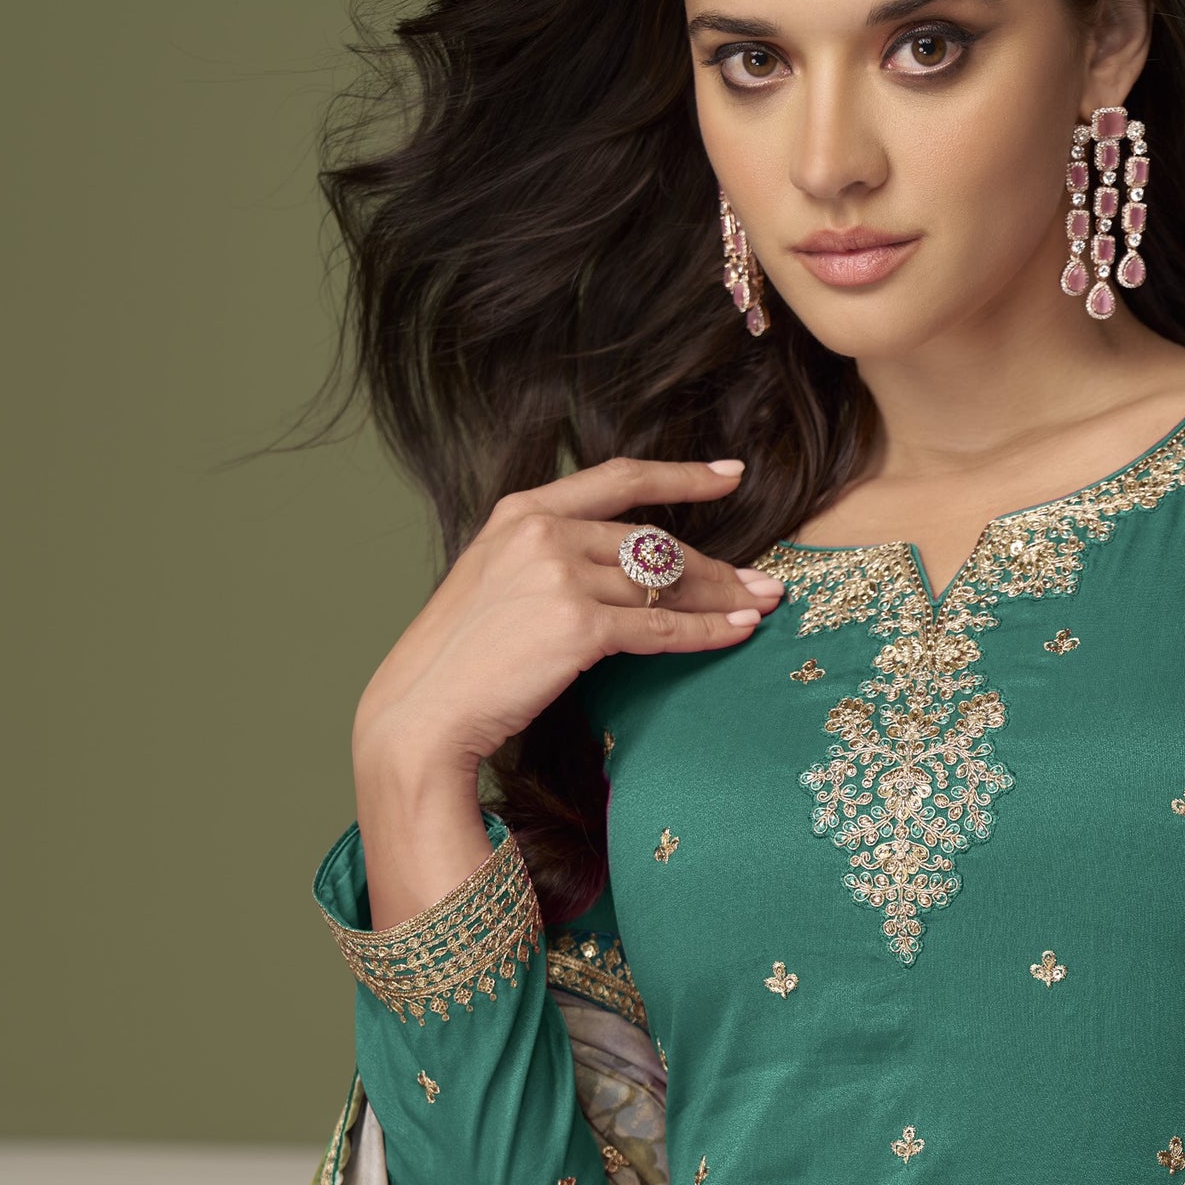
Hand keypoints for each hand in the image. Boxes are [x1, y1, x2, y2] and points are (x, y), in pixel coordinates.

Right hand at [351, 456, 784, 924]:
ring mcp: (559, 577)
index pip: (618, 477)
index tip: (730, 473)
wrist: (422, 712)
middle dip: (715, 564)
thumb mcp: (493, 580)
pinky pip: (661, 626)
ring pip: (664, 582)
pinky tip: (740, 632)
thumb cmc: (459, 659)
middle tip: (761, 580)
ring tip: (763, 606)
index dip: (681, 474)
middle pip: (653, 541)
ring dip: (722, 597)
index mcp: (521, 511)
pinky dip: (708, 631)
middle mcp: (542, 533)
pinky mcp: (577, 627)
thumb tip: (626, 567)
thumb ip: (548, 557)